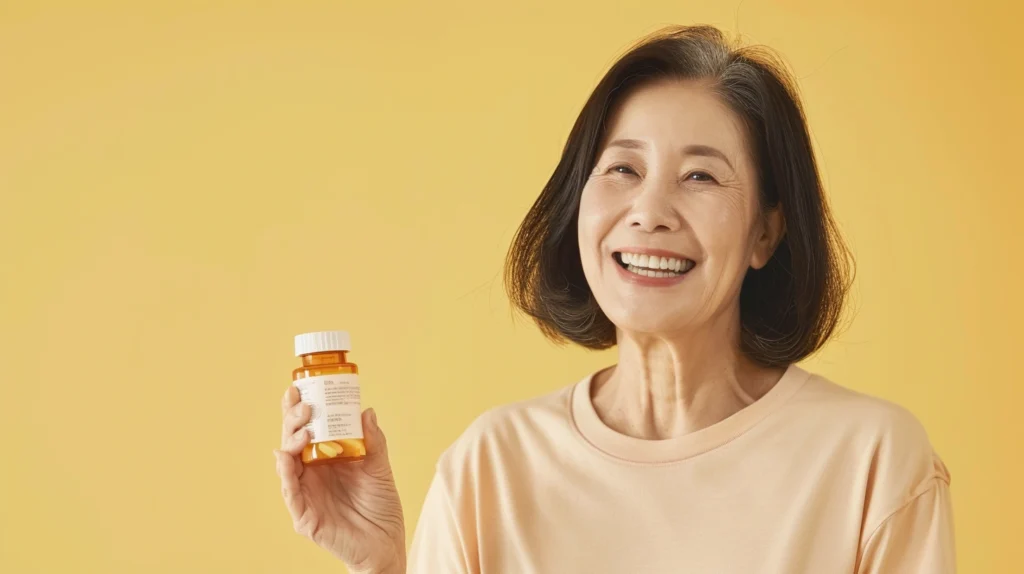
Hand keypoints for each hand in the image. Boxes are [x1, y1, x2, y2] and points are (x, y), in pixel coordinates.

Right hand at [275, 387, 405, 572]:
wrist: (386, 543)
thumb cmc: (380, 506)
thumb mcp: (379, 467)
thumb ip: (373, 441)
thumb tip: (366, 410)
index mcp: (324, 459)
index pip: (305, 429)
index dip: (297, 409)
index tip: (297, 387)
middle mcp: (310, 474)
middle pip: (292, 442)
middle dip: (293, 420)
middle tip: (304, 405)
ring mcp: (305, 495)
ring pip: (287, 465)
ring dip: (290, 444)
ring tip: (302, 429)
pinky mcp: (305, 517)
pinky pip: (290, 494)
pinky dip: (285, 476)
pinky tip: (286, 459)